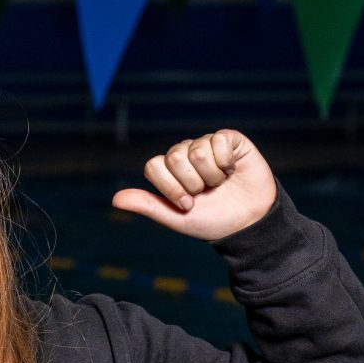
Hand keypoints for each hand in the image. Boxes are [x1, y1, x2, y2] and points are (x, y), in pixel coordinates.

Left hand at [112, 131, 276, 243]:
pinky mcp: (230, 139)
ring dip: (212, 176)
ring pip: (198, 150)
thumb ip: (147, 205)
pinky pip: (220, 141)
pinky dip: (227, 163)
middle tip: (205, 193)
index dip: (170, 188)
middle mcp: (186, 153)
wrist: (248, 223)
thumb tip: (114, 200)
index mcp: (170, 171)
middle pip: (175, 157)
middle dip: (192, 183)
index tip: (187, 204)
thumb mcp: (176, 218)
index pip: (154, 166)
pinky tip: (233, 171)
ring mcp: (207, 144)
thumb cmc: (212, 221)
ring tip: (221, 184)